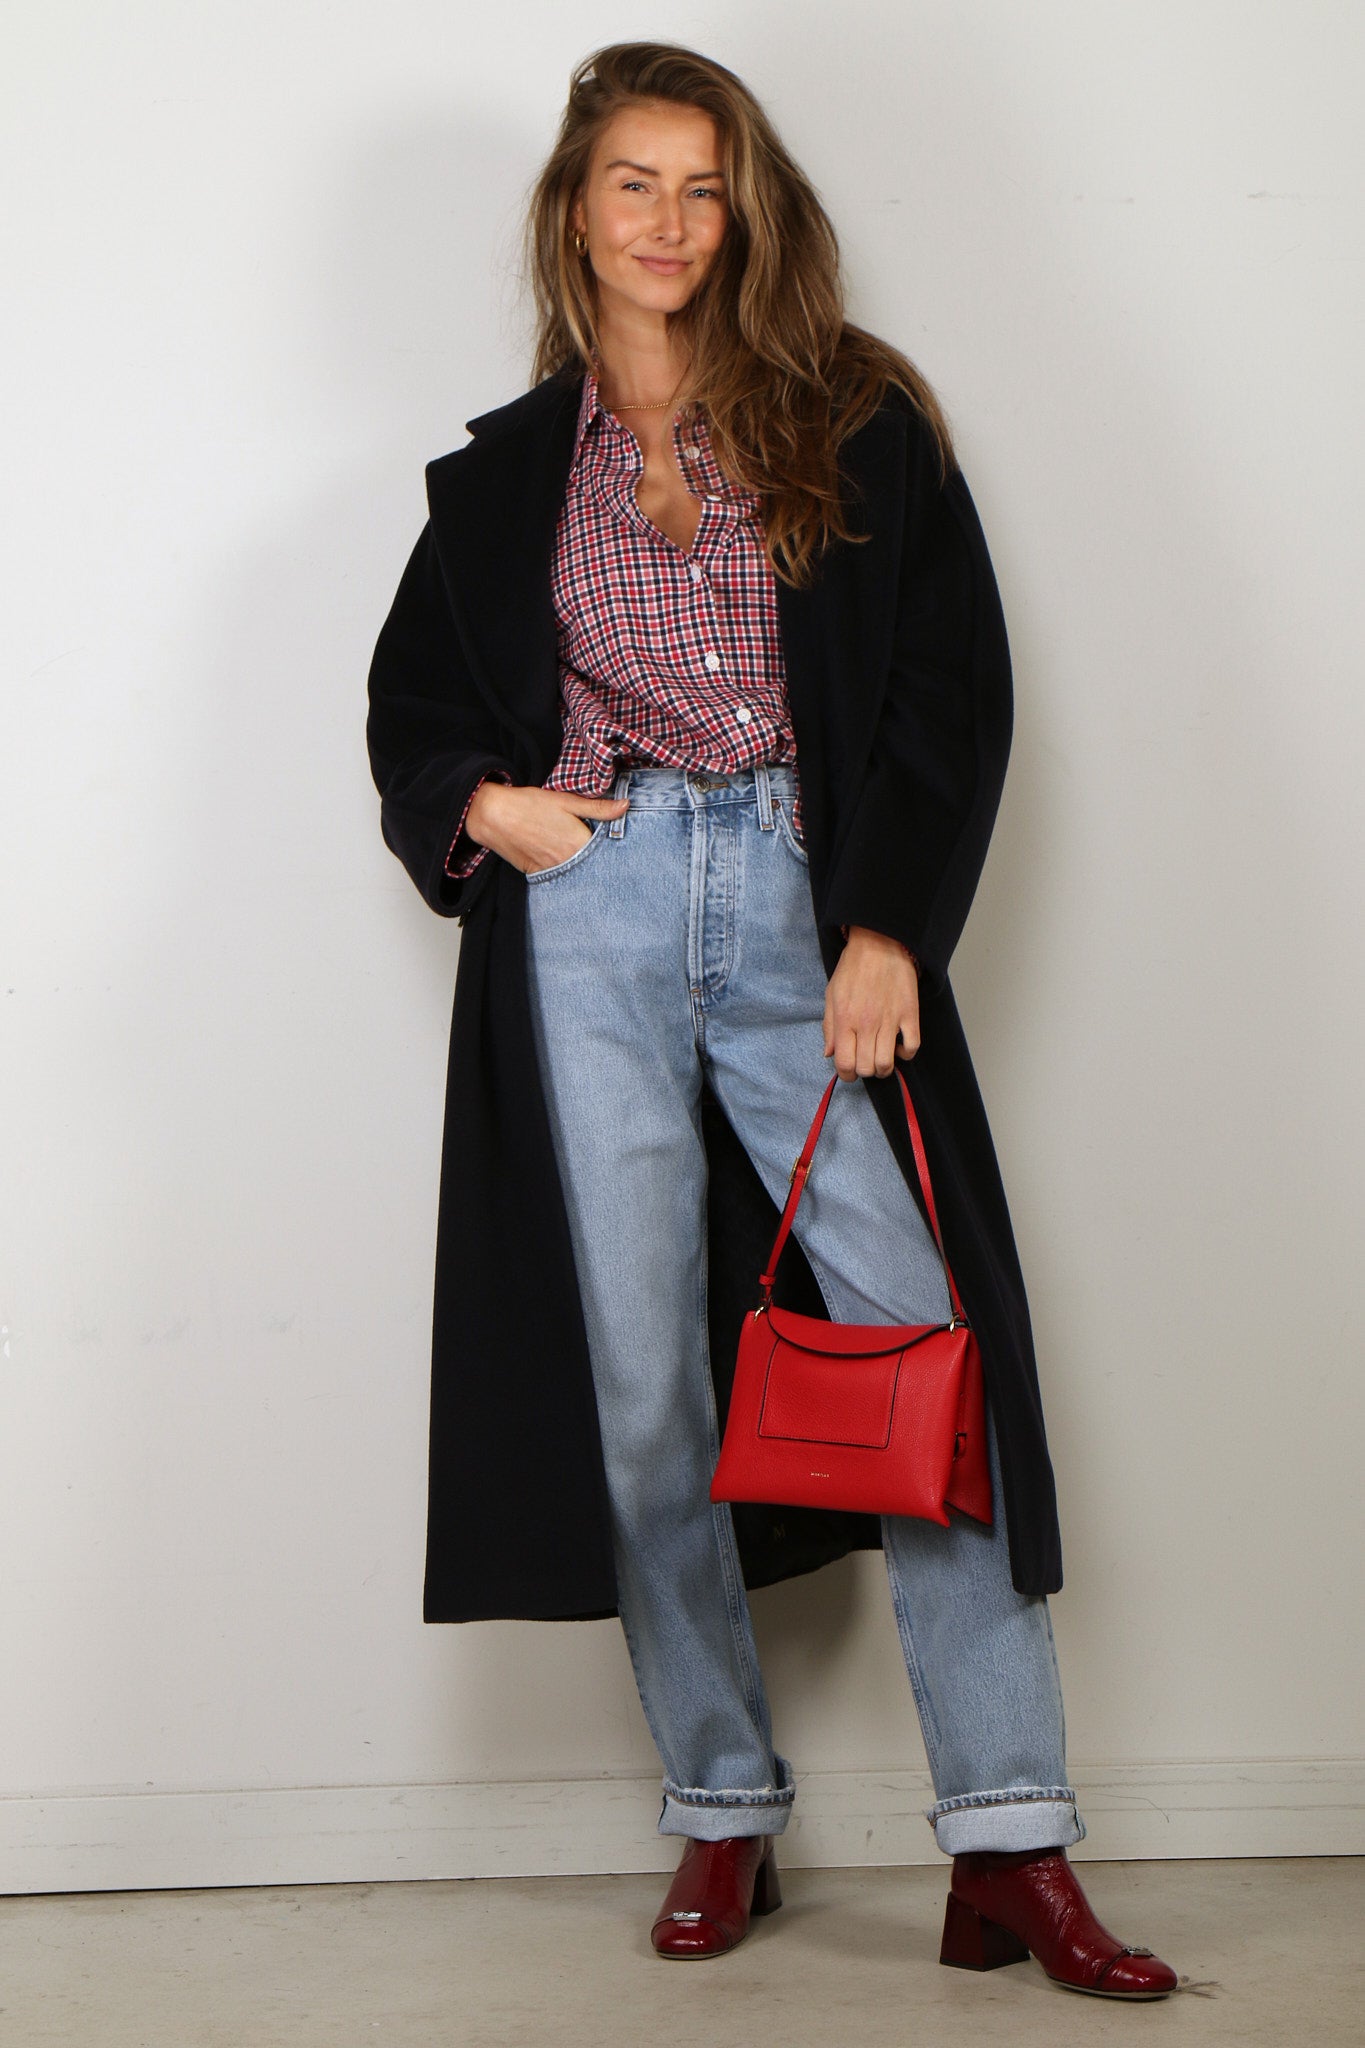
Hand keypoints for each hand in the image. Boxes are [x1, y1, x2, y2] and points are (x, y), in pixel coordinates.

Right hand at [465, 782, 629, 874]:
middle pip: (594, 866)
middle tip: (604, 853)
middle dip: (601, 861)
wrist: (493, 816)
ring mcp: (553, 871)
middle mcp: (568, 863)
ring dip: (584, 868)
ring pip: (577, 874)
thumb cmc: (530, 805)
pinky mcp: (539, 875)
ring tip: (582, 857)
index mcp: (579, 844)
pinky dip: (566, 872)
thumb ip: (598, 807)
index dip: (614, 846)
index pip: (608, 852)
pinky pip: (560, 878)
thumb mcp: (566, 801)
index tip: (619, 842)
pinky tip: (564, 861)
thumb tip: (626, 806)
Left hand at [824, 926, 920, 1079]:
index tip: (848, 1071)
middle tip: (864, 1062)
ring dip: (883, 1068)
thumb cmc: (853, 967)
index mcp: (844, 1020)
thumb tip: (829, 1052)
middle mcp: (866, 1024)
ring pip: (887, 1063)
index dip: (846, 1075)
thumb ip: (829, 1027)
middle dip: (863, 1071)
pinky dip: (905, 1054)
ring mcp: (890, 1020)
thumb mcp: (832, 994)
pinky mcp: (909, 1014)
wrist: (880, 943)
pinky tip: (899, 1046)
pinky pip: (912, 1047)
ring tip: (880, 1058)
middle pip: (866, 1068)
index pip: (844, 1064)